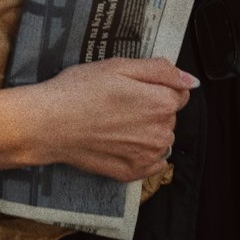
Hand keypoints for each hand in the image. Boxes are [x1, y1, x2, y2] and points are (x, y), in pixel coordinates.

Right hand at [0, 57, 198, 180]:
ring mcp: (147, 157)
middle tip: (119, 100)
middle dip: (151, 106)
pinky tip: (118, 140)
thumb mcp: (120, 65)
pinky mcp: (132, 173)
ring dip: (146, 129)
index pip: (179, 92)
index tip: (133, 85)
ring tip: (114, 120)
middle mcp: (160, 133)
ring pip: (160, 137)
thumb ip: (161, 70)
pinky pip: (151, 162)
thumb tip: (190, 80)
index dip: (157, 85)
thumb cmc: (81, 89)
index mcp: (161, 103)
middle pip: (169, 115)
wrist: (49, 123)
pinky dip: (140, 151)